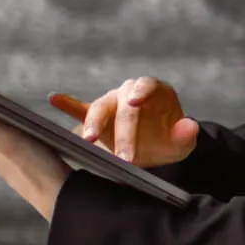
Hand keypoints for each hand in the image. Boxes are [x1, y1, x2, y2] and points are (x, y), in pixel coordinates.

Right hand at [48, 76, 198, 165]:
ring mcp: (111, 102)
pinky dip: (67, 104)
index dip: (142, 91)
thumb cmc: (168, 141)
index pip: (148, 86)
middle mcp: (130, 92)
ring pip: (100, 107)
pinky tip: (54, 98)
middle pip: (123, 105)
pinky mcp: (96, 116)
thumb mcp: (181, 143)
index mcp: (154, 91)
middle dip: (123, 132)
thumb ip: (186, 135)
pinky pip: (80, 109)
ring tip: (89, 141)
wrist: (152, 148)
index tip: (134, 102)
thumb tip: (190, 127)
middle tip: (123, 158)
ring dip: (94, 123)